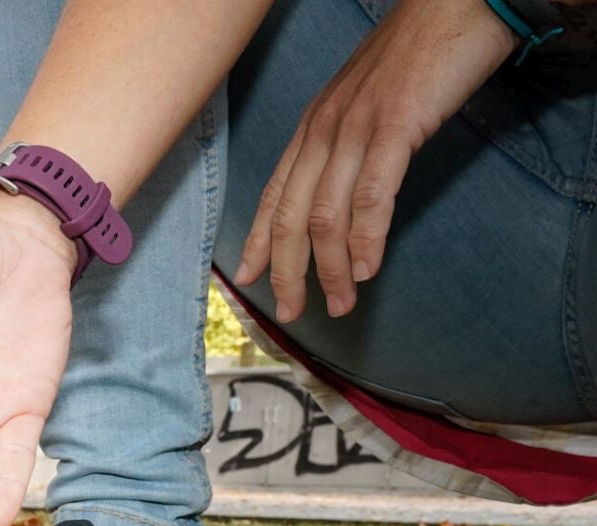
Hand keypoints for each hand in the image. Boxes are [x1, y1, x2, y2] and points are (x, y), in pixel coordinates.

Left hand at [233, 0, 515, 321]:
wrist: (459, 3)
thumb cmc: (421, 52)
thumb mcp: (369, 100)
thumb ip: (352, 141)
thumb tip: (348, 187)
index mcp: (314, 124)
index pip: (274, 193)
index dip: (257, 241)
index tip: (247, 279)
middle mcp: (324, 128)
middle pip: (289, 215)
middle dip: (286, 271)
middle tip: (289, 312)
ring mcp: (356, 127)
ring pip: (325, 215)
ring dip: (330, 268)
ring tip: (339, 303)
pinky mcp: (395, 125)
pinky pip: (370, 195)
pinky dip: (366, 238)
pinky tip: (366, 268)